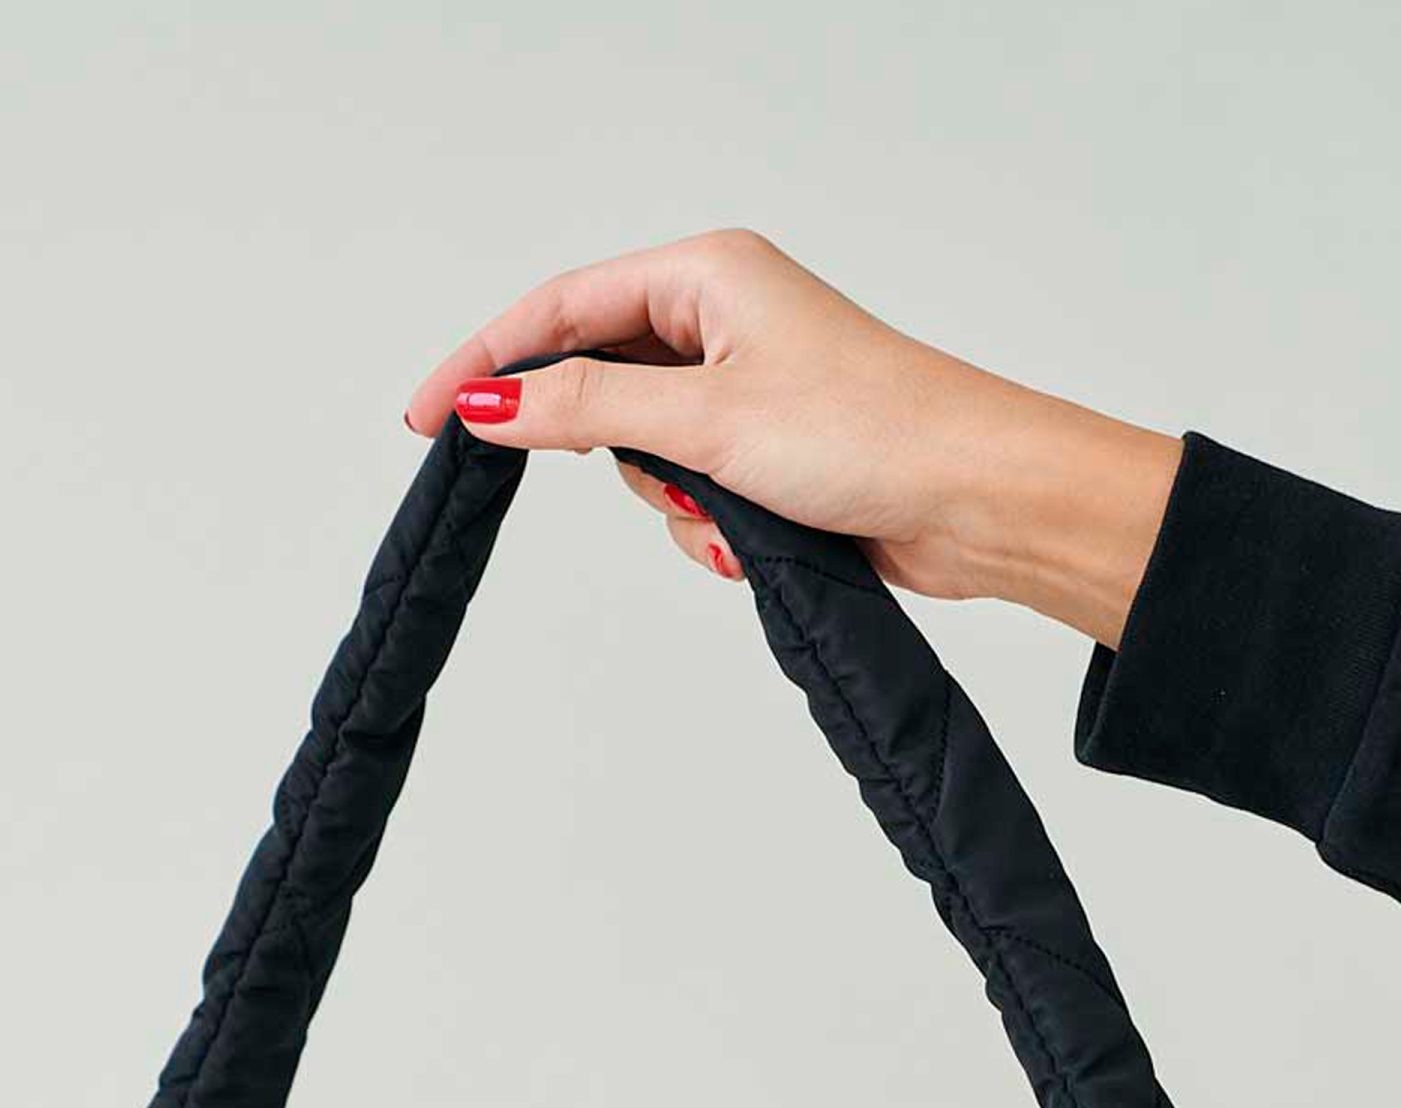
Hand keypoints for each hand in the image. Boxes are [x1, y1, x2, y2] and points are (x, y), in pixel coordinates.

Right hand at [404, 231, 1180, 648]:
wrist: (975, 500)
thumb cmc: (872, 431)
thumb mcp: (702, 420)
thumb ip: (583, 408)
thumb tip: (489, 402)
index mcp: (707, 275)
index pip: (559, 309)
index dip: (484, 363)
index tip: (426, 419)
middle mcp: (723, 321)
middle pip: (600, 389)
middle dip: (622, 459)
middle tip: (671, 485)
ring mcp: (747, 390)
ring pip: (646, 460)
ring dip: (680, 506)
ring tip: (739, 517)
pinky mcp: (769, 454)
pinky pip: (694, 496)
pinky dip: (713, 529)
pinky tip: (762, 540)